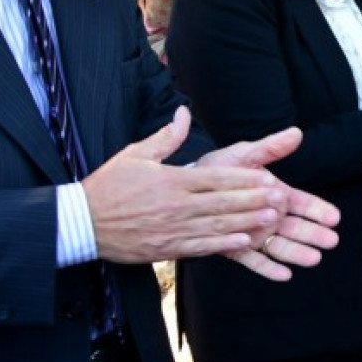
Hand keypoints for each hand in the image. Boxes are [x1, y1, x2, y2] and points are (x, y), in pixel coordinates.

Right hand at [86, 107, 293, 267]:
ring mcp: (171, 229)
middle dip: (253, 200)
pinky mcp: (165, 248)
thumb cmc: (108, 186)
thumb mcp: (135, 155)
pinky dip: (222, 245)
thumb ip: (165, 137)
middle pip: (221, 202)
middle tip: (281, 197)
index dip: (243, 179)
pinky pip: (199, 247)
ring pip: (216, 225)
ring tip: (271, 218)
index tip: (267, 177)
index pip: (214, 178)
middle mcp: (174, 205)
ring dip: (246, 222)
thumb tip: (184, 113)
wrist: (80, 223)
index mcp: (170, 180)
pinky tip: (243, 241)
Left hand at [196, 125, 341, 280]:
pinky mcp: (237, 249)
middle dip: (314, 234)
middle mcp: (270, 217)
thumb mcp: (246, 155)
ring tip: (313, 259)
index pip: (303, 203)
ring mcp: (256, 234)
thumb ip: (270, 148)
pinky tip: (284, 275)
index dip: (318, 210)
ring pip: (281, 246)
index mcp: (276, 195)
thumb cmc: (220, 169)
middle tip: (331, 241)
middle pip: (297, 228)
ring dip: (297, 253)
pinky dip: (268, 269)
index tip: (334, 217)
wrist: (188, 188)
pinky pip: (254, 261)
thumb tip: (295, 133)